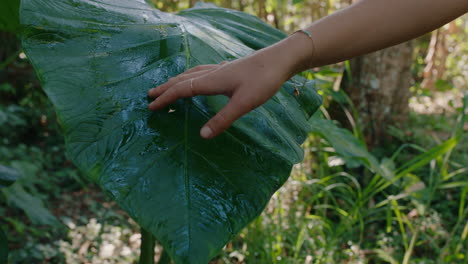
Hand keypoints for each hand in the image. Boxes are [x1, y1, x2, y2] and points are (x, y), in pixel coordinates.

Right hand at [148, 50, 294, 138]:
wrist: (279, 60)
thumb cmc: (262, 81)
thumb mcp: (243, 103)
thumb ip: (223, 120)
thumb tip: (202, 136)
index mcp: (211, 81)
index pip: (181, 90)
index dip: (165, 98)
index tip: (151, 106)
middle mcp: (212, 73)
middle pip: (183, 79)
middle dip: (166, 88)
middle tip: (150, 95)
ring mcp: (220, 69)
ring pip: (192, 74)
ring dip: (177, 81)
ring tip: (169, 86)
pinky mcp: (229, 69)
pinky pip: (202, 72)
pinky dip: (192, 76)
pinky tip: (200, 78)